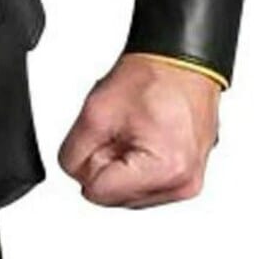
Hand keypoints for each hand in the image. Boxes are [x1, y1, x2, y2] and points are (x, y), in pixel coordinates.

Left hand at [58, 53, 220, 207]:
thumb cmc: (151, 79)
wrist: (181, 63)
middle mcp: (181, 184)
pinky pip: (142, 186)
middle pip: (112, 196)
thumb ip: (72, 155)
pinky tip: (143, 139)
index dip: (89, 161)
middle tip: (120, 131)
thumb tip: (74, 175)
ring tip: (134, 132)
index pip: (97, 192)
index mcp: (164, 170)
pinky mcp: (186, 180)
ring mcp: (186, 184)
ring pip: (125, 194)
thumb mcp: (93, 115)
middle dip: (106, 164)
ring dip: (119, 166)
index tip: (105, 136)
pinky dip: (135, 167)